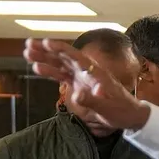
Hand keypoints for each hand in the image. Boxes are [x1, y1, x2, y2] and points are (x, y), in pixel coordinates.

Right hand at [23, 38, 150, 129]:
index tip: (46, 42)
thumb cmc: (121, 110)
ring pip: (61, 64)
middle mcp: (88, 72)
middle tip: (29, 44)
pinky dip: (51, 71)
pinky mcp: (79, 84)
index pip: (77, 57)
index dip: (61, 49)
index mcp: (96, 73)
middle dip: (47, 50)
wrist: (130, 115)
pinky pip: (62, 75)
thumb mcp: (107, 108)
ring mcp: (83, 77)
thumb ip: (92, 101)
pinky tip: (37, 68)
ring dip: (45, 58)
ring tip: (27, 53)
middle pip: (66, 57)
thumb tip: (76, 95)